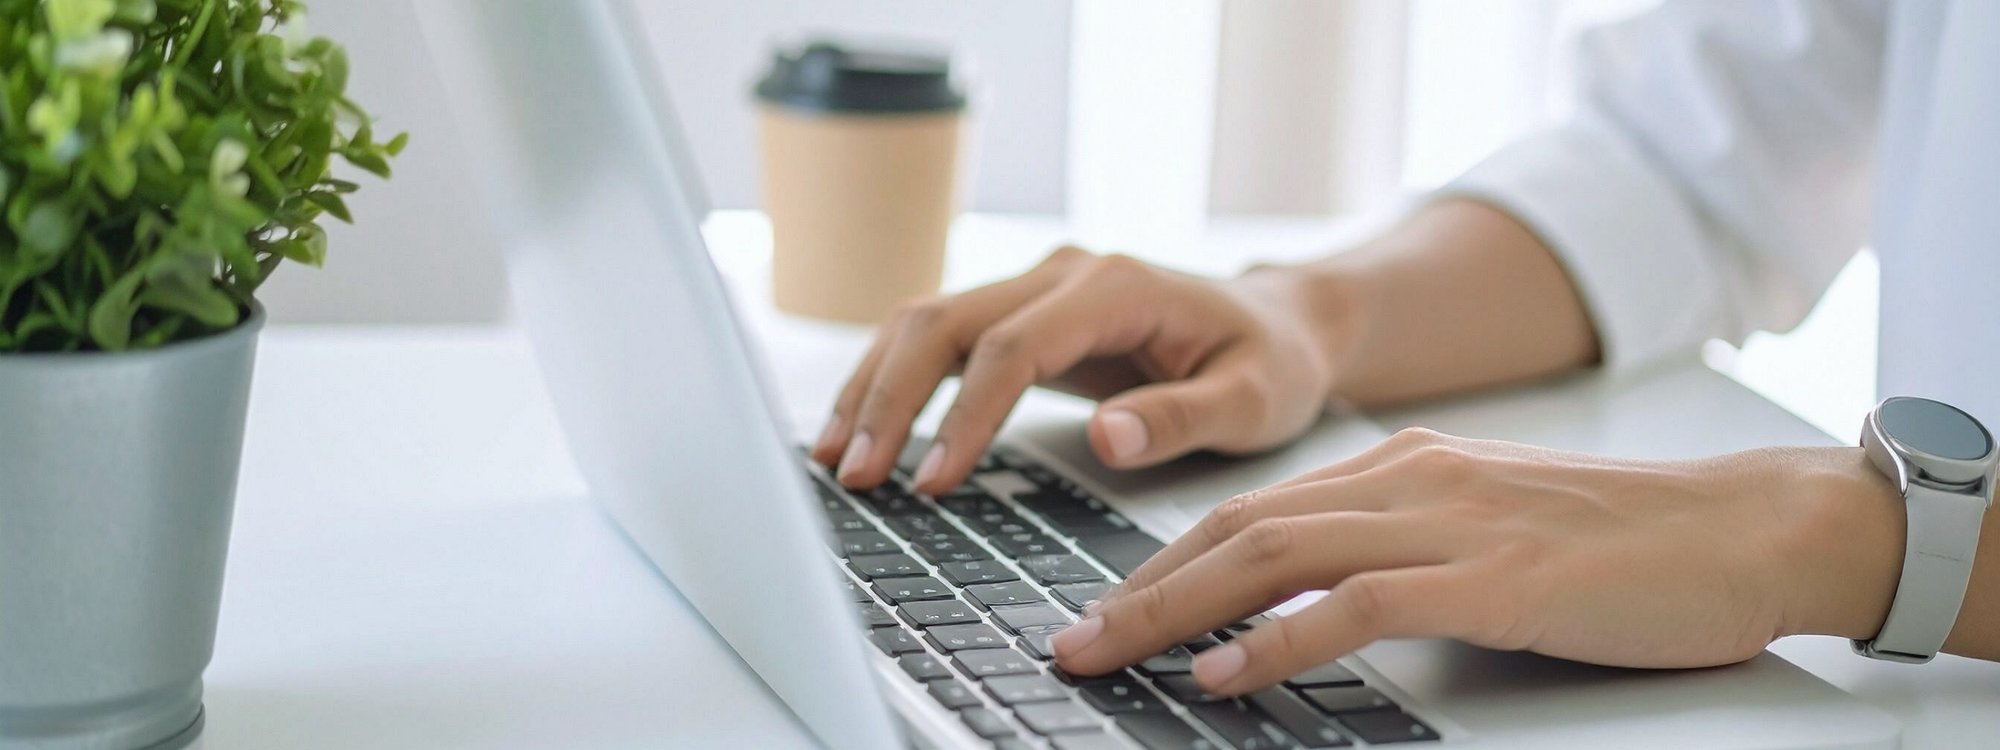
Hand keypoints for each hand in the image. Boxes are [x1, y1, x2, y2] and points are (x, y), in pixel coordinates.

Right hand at [812, 247, 1342, 492]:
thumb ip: (1180, 417)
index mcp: (1117, 288)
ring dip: (874, 386)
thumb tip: (1108, 438)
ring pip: (927, 321)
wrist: (1281, 322)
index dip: (964, 414)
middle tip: (853, 473)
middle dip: (889, 397)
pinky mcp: (1024, 314)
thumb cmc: (1272, 362)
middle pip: (945, 320)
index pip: (1013, 346)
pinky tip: (862, 428)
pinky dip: (894, 380)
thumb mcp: (1252, 400)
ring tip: (834, 458)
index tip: (932, 480)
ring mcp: (1038, 287)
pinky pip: (942, 339)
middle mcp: (1065, 273)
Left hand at [1049, 429, 1907, 694]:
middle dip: (1140, 589)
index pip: (1249, 512)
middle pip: (1237, 529)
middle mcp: (1408, 481)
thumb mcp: (1485, 531)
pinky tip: (1229, 672)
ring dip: (1178, 610)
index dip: (1163, 563)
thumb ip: (1398, 552)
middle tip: (1071, 641)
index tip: (1104, 610)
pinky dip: (1283, 639)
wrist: (1743, 529)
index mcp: (1400, 468)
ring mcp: (1449, 523)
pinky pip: (1361, 605)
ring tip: (1110, 653)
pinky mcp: (1494, 577)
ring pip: (1276, 556)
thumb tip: (1306, 607)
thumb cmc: (1620, 545)